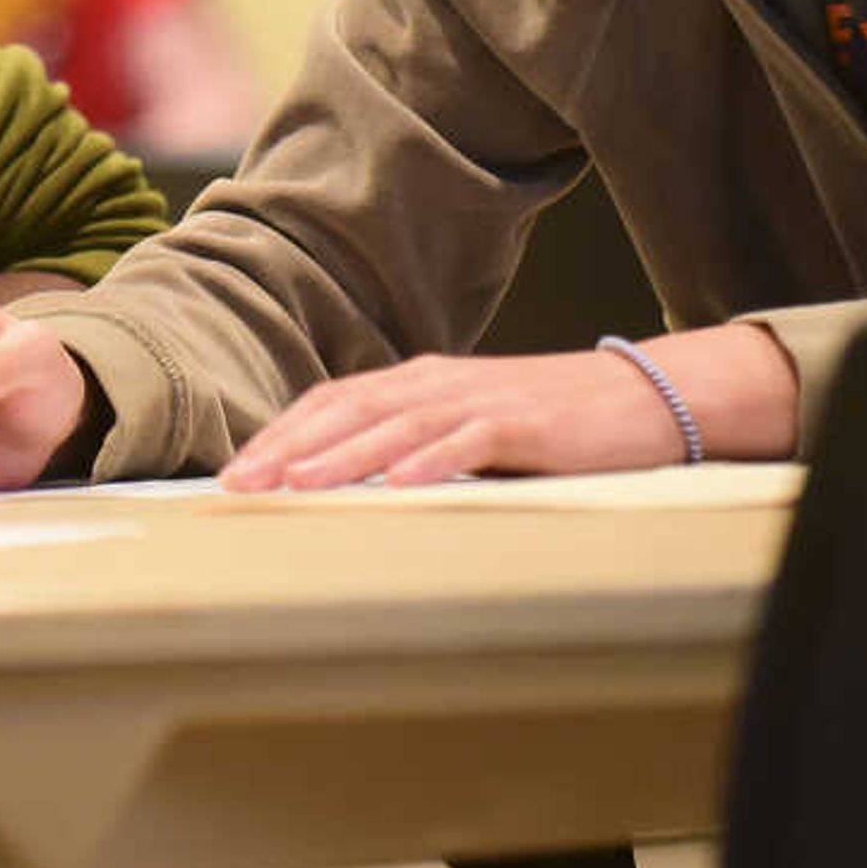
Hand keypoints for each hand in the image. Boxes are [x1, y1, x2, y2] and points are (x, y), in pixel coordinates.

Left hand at [214, 326, 794, 489]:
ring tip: (298, 485)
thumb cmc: (541, 418)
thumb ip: (407, 438)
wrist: (633, 397)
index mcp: (413, 381)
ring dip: (342, 457)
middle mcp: (434, 382)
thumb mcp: (460, 424)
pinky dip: (430, 461)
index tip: (233, 473)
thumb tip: (339, 476)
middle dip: (288, 448)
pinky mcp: (521, 422)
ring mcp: (476, 399)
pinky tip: (399, 486)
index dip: (280, 435)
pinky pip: (467, 442)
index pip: (330, 403)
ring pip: (395, 425)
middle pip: (346, 411)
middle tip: (240, 485)